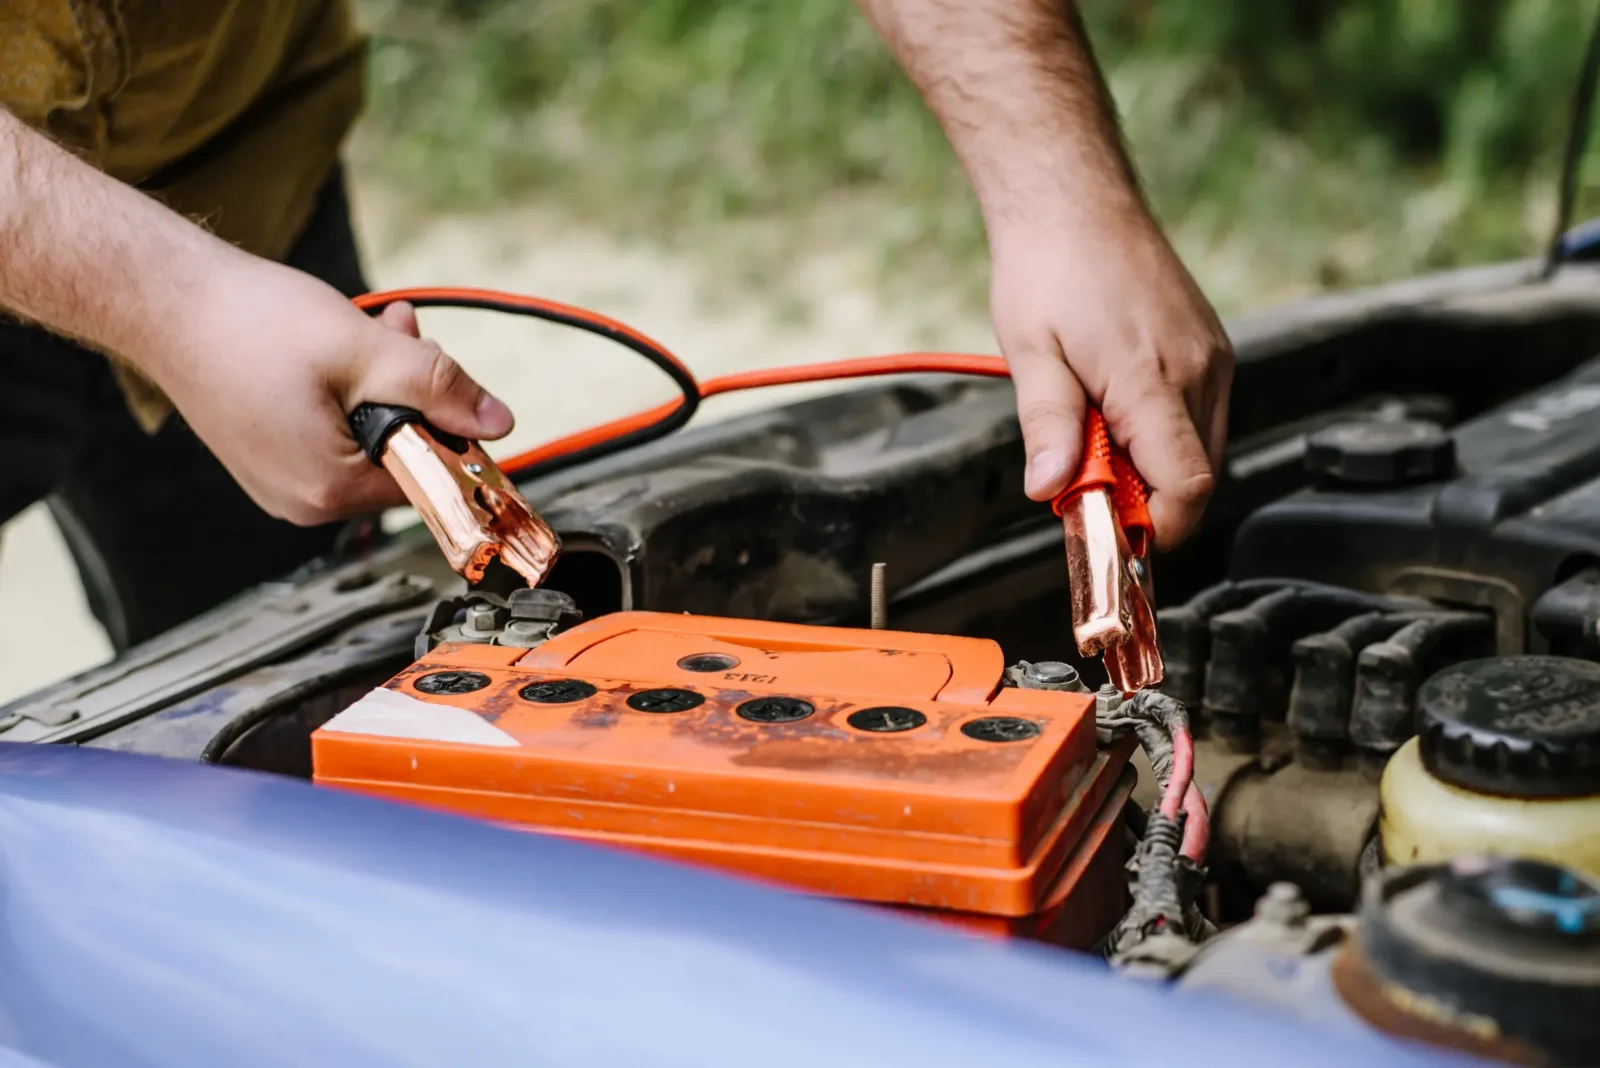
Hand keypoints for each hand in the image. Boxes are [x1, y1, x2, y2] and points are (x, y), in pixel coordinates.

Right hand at [140, 257, 512, 525]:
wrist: (159, 299)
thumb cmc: (246, 324)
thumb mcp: (365, 350)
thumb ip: (439, 388)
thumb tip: (498, 422)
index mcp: (329, 491)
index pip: (430, 480)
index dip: (452, 428)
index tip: (453, 384)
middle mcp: (304, 501)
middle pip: (401, 457)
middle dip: (416, 394)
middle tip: (407, 336)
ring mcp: (282, 482)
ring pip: (369, 436)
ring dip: (384, 381)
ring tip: (373, 329)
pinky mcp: (269, 455)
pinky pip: (333, 431)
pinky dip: (349, 389)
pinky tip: (341, 345)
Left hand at [990, 216, 1233, 550]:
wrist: (1075, 200)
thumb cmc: (1050, 267)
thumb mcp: (1031, 354)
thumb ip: (1048, 428)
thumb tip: (1051, 490)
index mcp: (1153, 380)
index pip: (1188, 487)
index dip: (1153, 528)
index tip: (1110, 532)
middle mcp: (1199, 371)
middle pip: (1198, 477)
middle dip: (1145, 498)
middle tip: (1084, 477)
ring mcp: (1213, 357)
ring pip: (1203, 449)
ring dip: (1154, 463)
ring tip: (1095, 430)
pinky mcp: (1214, 347)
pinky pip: (1202, 415)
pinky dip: (1165, 431)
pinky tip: (1117, 405)